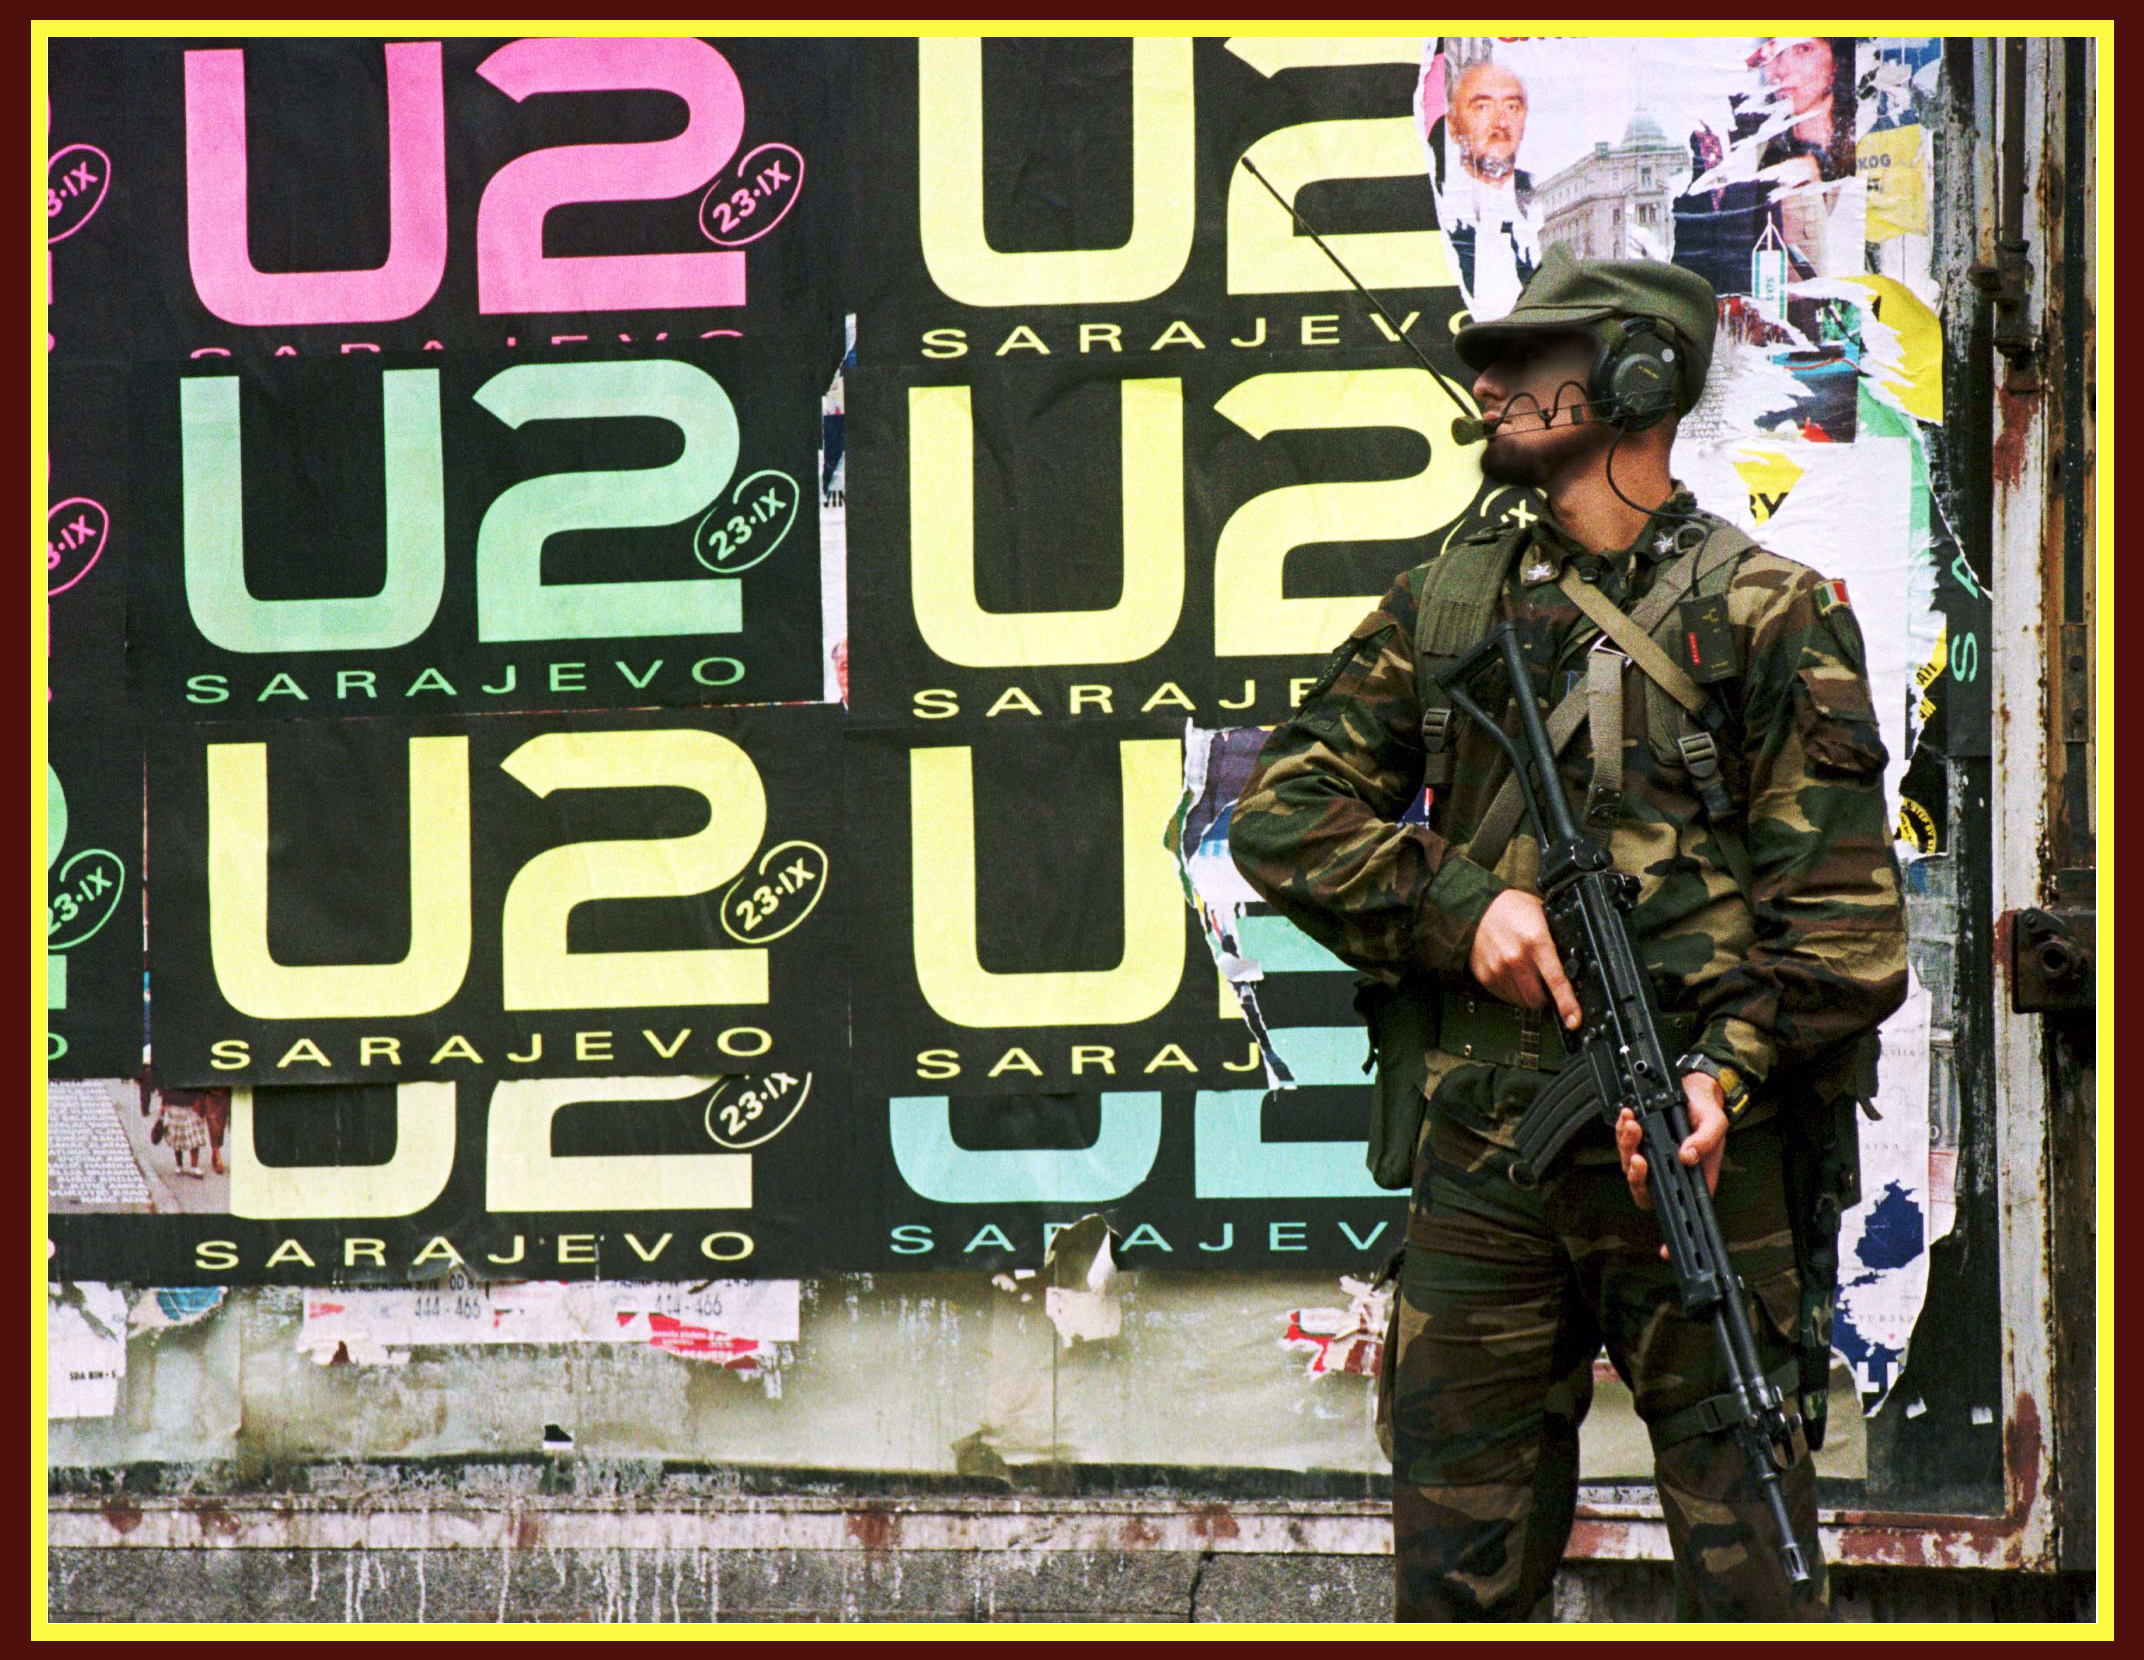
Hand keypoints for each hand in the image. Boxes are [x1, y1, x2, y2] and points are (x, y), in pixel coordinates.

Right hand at [1468, 889, 1581, 1030]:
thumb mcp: (1542, 916)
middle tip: (1545, 985)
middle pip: (1537, 999)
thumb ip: (1556, 940)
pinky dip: (1512, 991)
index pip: (1556, 980)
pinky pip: (1506, 998)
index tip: (1573, 1020)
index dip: (1567, 1004)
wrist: (1476, 909)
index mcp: (1536, 941)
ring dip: (1528, 995)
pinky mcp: (1486, 977)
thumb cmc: (1512, 910)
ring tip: (1526, 975)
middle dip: (1546, 998)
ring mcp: (1498, 970)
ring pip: (1521, 1001)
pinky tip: (1512, 974)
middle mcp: (1516, 958)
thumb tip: (1573, 966)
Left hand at [1615, 1075, 1729, 1255]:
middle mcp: (1668, 1172)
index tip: (1664, 1249)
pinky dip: (1622, 1131)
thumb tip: (1686, 1156)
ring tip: (1632, 1125)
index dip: (1670, 1233)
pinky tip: (1626, 1117)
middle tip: (1639, 1156)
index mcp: (1690, 1178)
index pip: (1678, 1209)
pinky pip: (1624, 1143)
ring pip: (1629, 1165)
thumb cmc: (1707, 1114)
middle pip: (1643, 1188)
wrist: (1695, 1091)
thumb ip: (1704, 1141)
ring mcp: (1651, 1158)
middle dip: (1636, 1174)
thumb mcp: (1715, 1124)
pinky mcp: (1639, 1142)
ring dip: (1627, 1146)